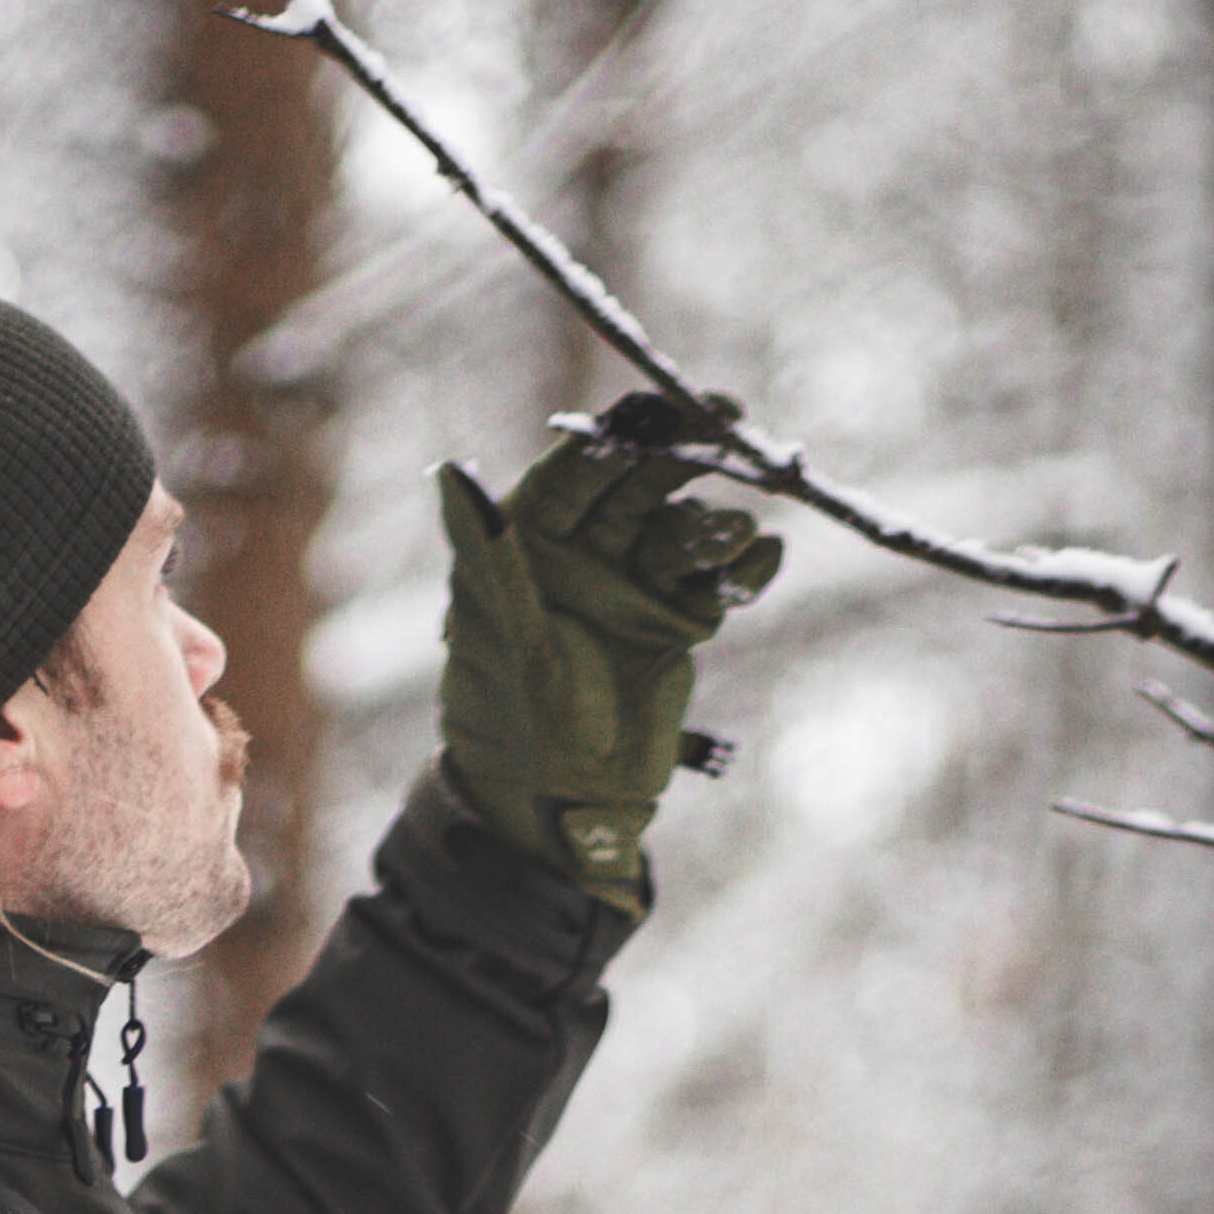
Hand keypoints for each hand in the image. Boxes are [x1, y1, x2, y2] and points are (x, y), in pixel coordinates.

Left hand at [435, 405, 781, 909]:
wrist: (566, 806)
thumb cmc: (514, 726)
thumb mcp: (502, 636)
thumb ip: (488, 552)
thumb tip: (450, 470)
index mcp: (526, 548)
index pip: (575, 474)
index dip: (615, 437)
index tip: (655, 407)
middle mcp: (582, 556)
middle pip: (638, 486)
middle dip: (682, 455)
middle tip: (728, 422)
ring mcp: (633, 586)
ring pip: (682, 530)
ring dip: (712, 526)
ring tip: (730, 538)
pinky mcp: (676, 622)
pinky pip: (716, 581)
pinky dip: (743, 569)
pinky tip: (763, 558)